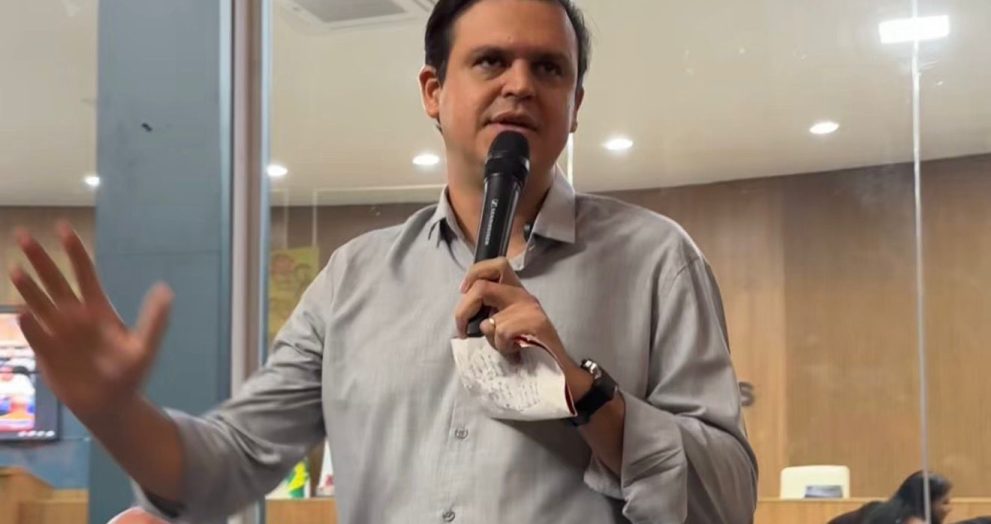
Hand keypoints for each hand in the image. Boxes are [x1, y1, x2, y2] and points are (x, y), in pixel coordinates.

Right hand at [8, 222, 172, 423]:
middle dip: (41, 260)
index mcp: (99, 310)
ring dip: (28, 287)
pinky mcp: (47, 354)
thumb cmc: (129, 374)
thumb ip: (154, 320)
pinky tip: (21, 311)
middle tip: (24, 235)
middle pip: (55, 282)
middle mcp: (75, 317)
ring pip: (40, 303)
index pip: (84, 274)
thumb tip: (166, 290)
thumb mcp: (145, 347)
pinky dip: (29, 324)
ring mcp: (59, 333)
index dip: (74, 252)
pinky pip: (36, 335)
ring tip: (15, 268)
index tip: (62, 228)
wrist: (111, 404)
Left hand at [454, 258, 587, 392]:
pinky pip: (502, 333)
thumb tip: (465, 314)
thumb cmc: (529, 348)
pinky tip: (515, 352)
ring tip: (505, 348)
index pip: (496, 265)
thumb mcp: (507, 324)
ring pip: (490, 320)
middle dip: (464, 310)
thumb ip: (491, 313)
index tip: (463, 291)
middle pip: (482, 287)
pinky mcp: (536, 322)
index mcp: (515, 292)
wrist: (558, 368)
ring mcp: (529, 307)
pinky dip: (503, 347)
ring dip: (491, 340)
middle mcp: (522, 294)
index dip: (474, 273)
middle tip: (462, 330)